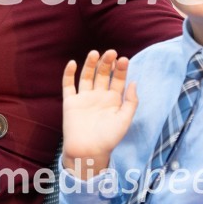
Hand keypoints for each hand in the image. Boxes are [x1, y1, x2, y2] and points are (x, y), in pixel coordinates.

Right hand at [61, 50, 137, 179]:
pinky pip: (68, 85)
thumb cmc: (108, 138)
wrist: (88, 151)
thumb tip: (134, 82)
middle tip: (111, 52)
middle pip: (102, 74)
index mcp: (113, 100)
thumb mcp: (125, 120)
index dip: (121, 69)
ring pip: (87, 76)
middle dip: (107, 63)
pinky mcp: (70, 102)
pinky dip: (68, 74)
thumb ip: (131, 101)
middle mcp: (99, 96)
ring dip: (90, 64)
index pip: (118, 79)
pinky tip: (73, 64)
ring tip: (95, 53)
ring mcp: (84, 97)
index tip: (124, 59)